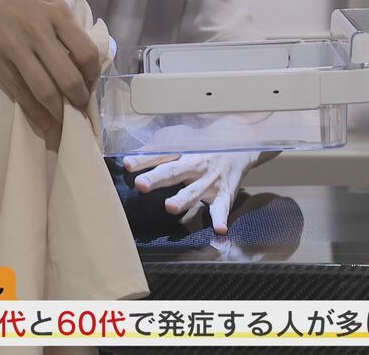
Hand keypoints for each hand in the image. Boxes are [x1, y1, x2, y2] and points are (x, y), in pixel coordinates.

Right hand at [0, 0, 99, 129]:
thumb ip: (63, 18)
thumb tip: (81, 49)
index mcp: (57, 13)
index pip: (87, 53)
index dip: (93, 75)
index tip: (91, 82)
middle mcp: (39, 32)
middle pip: (69, 78)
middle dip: (79, 99)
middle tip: (80, 108)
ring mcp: (15, 47)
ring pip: (45, 90)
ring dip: (59, 112)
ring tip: (65, 122)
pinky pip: (18, 91)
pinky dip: (34, 112)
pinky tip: (43, 123)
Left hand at [123, 152, 260, 234]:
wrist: (241, 142)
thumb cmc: (202, 143)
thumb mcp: (181, 138)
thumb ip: (158, 147)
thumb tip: (131, 157)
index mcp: (182, 151)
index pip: (159, 155)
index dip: (143, 160)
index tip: (128, 165)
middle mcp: (195, 164)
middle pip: (174, 171)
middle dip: (157, 178)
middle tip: (141, 184)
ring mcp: (210, 180)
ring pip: (194, 191)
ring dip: (182, 199)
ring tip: (169, 207)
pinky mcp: (224, 194)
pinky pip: (222, 208)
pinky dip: (221, 219)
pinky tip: (219, 229)